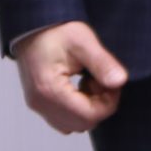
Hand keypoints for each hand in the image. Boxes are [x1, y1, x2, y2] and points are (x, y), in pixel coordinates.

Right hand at [12, 21, 127, 134]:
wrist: (31, 25)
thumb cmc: (54, 30)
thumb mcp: (82, 40)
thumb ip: (102, 63)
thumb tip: (119, 81)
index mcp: (50, 89)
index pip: (89, 115)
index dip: (109, 102)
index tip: (112, 83)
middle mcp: (40, 103)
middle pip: (82, 123)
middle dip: (99, 105)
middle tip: (100, 81)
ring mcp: (37, 105)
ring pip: (73, 125)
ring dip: (88, 109)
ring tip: (88, 82)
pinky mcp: (38, 102)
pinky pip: (63, 119)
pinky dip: (76, 109)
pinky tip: (78, 88)